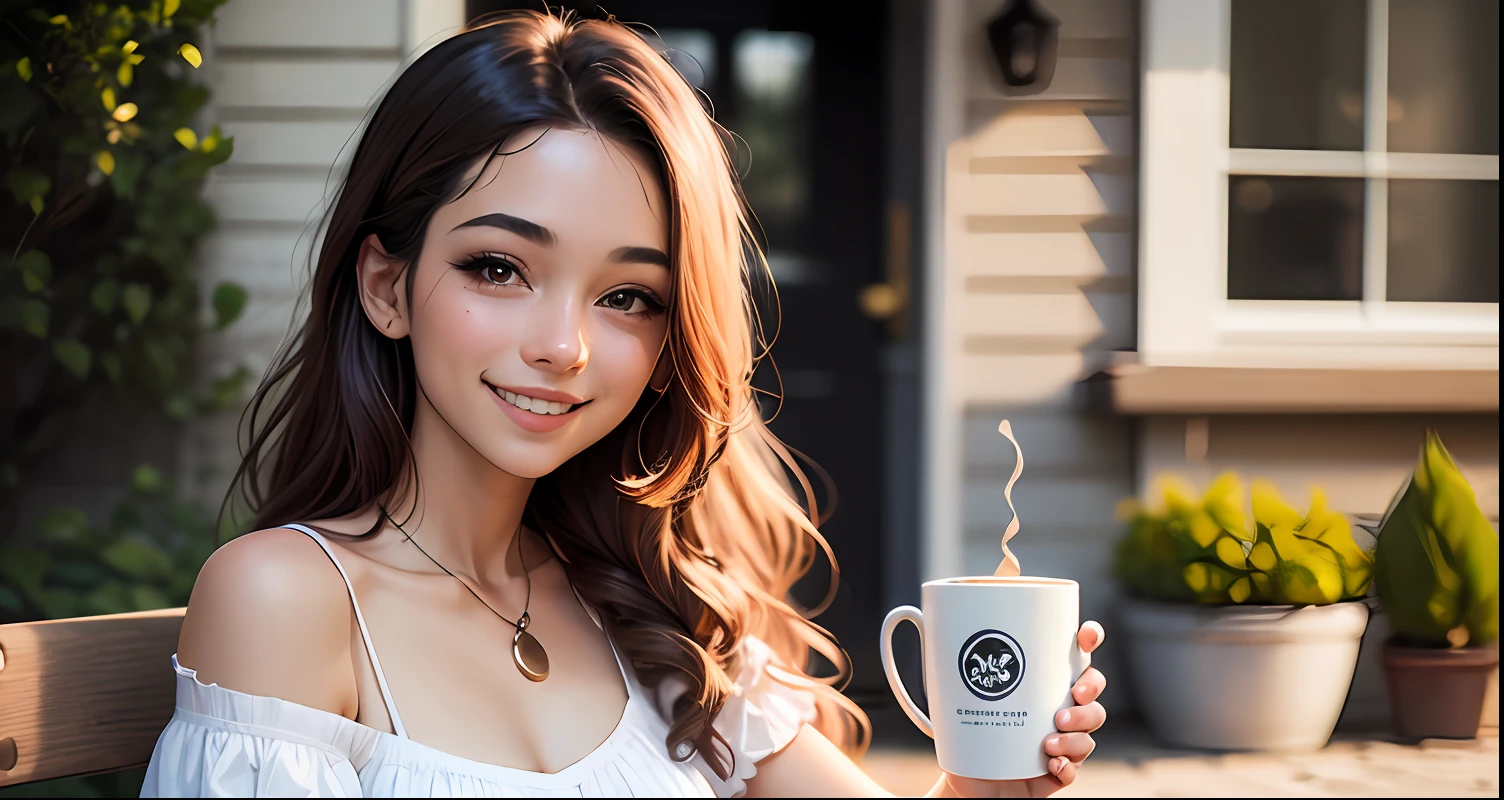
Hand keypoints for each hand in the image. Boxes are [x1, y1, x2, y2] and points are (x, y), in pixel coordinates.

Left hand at [931, 621, 1106, 797]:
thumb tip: (929, 620)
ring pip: (1090, 730)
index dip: (1088, 638)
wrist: (967, 784)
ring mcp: (1063, 740)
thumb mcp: (956, 697)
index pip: (1075, 653)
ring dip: (1077, 734)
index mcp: (1040, 682)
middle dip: (1091, 688)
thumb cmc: (967, 735)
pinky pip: (1075, 768)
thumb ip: (951, 664)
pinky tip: (1051, 765)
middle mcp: (1057, 707)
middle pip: (1095, 689)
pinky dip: (1067, 766)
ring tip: (1049, 742)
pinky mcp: (1058, 772)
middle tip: (1073, 696)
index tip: (1085, 635)